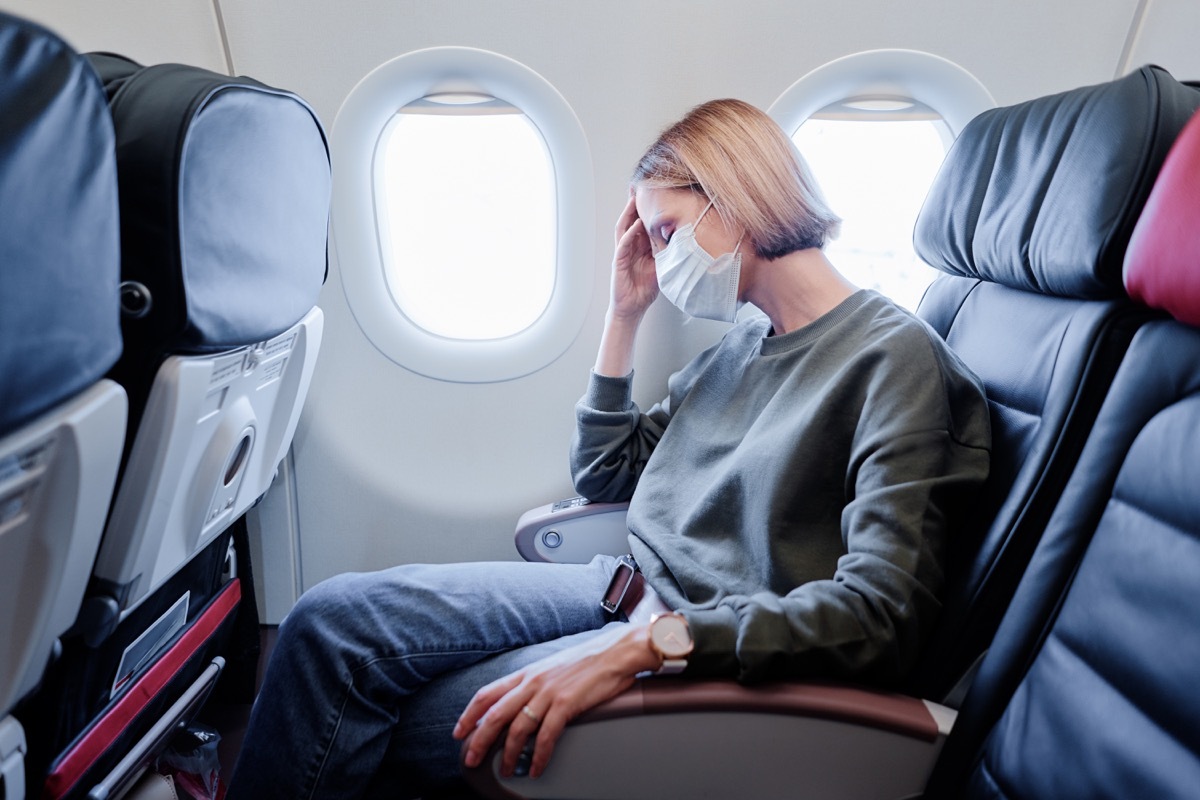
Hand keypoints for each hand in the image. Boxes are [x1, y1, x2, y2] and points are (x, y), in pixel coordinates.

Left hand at [453, 623, 658, 778]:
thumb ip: (535, 683)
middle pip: (495, 714)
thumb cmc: (588, 660)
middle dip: (479, 739)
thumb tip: (521, 700)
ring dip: (509, 753)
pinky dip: (539, 755)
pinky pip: (546, 735)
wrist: (616, 651)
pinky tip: (537, 767)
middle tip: (471, 759)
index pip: (487, 693)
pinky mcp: (566, 703)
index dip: (469, 714)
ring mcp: (548, 692)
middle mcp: (532, 682)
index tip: (459, 731)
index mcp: (526, 673)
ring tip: (507, 769)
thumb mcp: (552, 667)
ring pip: (517, 728)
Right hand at [609, 193, 659, 321]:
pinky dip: (629, 234)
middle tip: (640, 186)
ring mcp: (622, 253)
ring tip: (634, 199)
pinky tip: (635, 225)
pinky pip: (623, 244)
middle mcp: (629, 246)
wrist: (632, 309)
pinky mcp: (618, 262)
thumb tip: (684, 242)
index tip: (654, 193)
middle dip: (634, 203)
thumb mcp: (661, 267)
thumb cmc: (644, 290)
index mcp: (639, 247)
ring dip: (629, 213)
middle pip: (631, 220)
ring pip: (624, 228)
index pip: (642, 223)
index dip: (646, 209)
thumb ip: (667, 253)